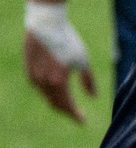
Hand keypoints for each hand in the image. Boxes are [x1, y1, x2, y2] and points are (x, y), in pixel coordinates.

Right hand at [25, 1, 95, 123]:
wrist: (45, 26)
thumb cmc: (68, 41)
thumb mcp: (83, 60)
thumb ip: (88, 81)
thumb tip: (93, 97)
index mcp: (58, 81)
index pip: (67, 105)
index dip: (75, 115)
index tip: (83, 121)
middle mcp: (44, 83)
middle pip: (55, 104)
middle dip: (67, 111)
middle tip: (77, 116)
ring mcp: (34, 78)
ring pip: (47, 97)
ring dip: (58, 102)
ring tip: (68, 105)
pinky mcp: (29, 71)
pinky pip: (40, 88)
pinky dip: (50, 93)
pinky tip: (57, 92)